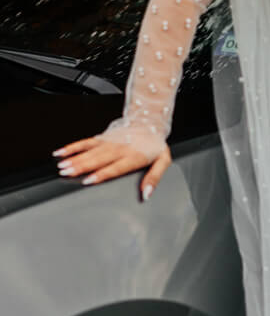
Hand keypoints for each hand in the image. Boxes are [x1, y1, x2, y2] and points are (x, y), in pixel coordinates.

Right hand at [55, 136, 171, 200]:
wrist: (149, 122)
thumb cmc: (155, 144)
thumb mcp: (163, 161)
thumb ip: (154, 178)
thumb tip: (147, 193)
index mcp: (133, 156)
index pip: (115, 167)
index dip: (101, 174)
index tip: (89, 180)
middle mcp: (118, 149)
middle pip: (97, 159)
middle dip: (81, 166)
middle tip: (67, 173)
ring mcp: (109, 143)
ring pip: (89, 151)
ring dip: (74, 159)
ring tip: (62, 166)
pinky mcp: (102, 138)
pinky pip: (85, 142)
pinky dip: (72, 147)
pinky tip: (61, 152)